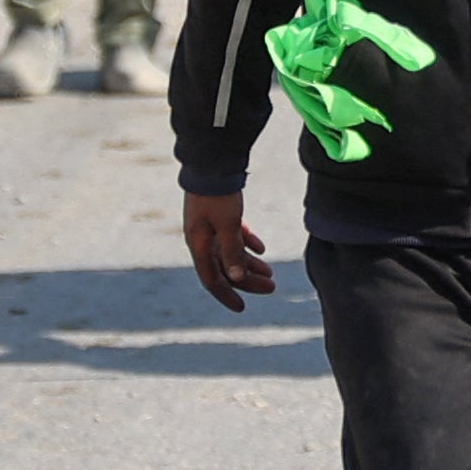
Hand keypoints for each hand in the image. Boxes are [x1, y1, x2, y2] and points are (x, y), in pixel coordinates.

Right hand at [184, 192, 274, 312]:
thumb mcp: (227, 224)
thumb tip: (236, 278)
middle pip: (224, 267)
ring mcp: (209, 226)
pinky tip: (261, 250)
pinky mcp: (218, 214)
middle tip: (272, 288)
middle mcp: (201, 239)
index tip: (242, 308)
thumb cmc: (218, 194)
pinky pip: (232, 236)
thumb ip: (232, 250)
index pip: (212, 279)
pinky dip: (246, 243)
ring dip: (249, 263)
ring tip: (270, 273)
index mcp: (198, 245)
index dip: (227, 295)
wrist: (212, 161)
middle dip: (247, 280)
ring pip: (230, 252)